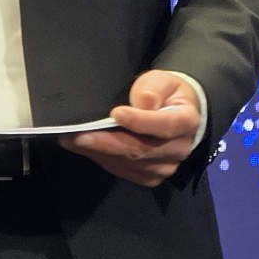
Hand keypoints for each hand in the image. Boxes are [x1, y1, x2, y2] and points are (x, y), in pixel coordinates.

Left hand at [61, 70, 201, 186]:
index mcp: (186, 122)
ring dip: (98, 152)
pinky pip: (123, 171)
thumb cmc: (167, 94)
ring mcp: (164, 167)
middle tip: (78, 135)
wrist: (177, 115)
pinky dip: (102, 160)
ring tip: (72, 140)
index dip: (139, 121)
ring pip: (128, 163)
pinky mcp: (150, 177)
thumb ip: (153, 89)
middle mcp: (178, 149)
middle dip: (106, 142)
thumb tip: (142, 104)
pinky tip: (87, 149)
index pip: (163, 125)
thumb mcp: (163, 80)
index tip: (116, 113)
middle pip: (139, 149)